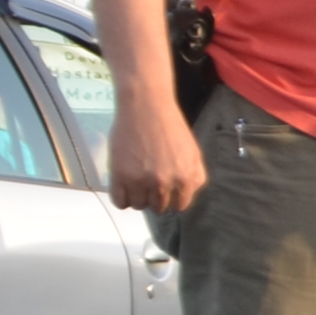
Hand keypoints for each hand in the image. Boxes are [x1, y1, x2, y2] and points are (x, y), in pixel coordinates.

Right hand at [110, 95, 205, 215]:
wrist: (146, 107)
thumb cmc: (170, 126)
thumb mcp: (194, 152)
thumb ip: (195, 177)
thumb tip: (186, 196)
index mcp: (185, 179)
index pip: (179, 206)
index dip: (172, 198)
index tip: (165, 190)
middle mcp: (164, 184)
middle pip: (158, 207)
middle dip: (155, 196)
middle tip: (148, 181)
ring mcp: (141, 181)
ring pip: (139, 206)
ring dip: (137, 196)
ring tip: (136, 179)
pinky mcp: (120, 177)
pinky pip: (120, 202)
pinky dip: (121, 197)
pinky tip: (123, 185)